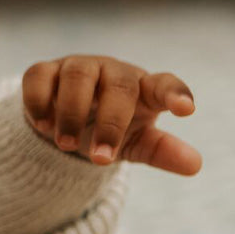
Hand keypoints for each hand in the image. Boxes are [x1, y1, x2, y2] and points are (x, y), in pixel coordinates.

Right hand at [22, 56, 201, 173]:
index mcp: (142, 89)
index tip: (186, 110)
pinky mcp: (43, 72)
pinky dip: (38, 103)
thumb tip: (195, 166)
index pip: (164, 85)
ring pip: (77, 77)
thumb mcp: (136, 143)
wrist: (62, 118)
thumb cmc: (109, 127)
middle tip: (100, 159)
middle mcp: (112, 72)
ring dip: (70, 113)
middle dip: (110, 123)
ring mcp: (76, 67)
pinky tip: (43, 126)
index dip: (175, 94)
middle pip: (118, 86)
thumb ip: (161, 151)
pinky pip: (39, 77)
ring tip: (64, 144)